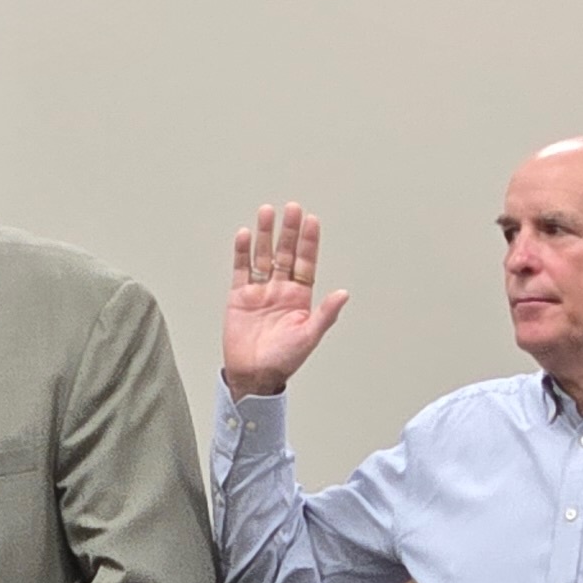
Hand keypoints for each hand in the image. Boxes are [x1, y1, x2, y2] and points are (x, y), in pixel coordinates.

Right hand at [224, 202, 349, 396]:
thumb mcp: (309, 336)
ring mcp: (260, 291)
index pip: (305, 262)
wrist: (253, 374)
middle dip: (289, 231)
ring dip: (265, 235)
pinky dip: (242, 252)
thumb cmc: (284, 359)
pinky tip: (244, 235)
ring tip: (267, 212)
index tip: (310, 220)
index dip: (308, 242)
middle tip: (292, 209)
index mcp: (300, 297)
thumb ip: (325, 313)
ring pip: (263, 256)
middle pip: (285, 253)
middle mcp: (280, 290)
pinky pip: (241, 270)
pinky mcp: (239, 297)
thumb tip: (343, 294)